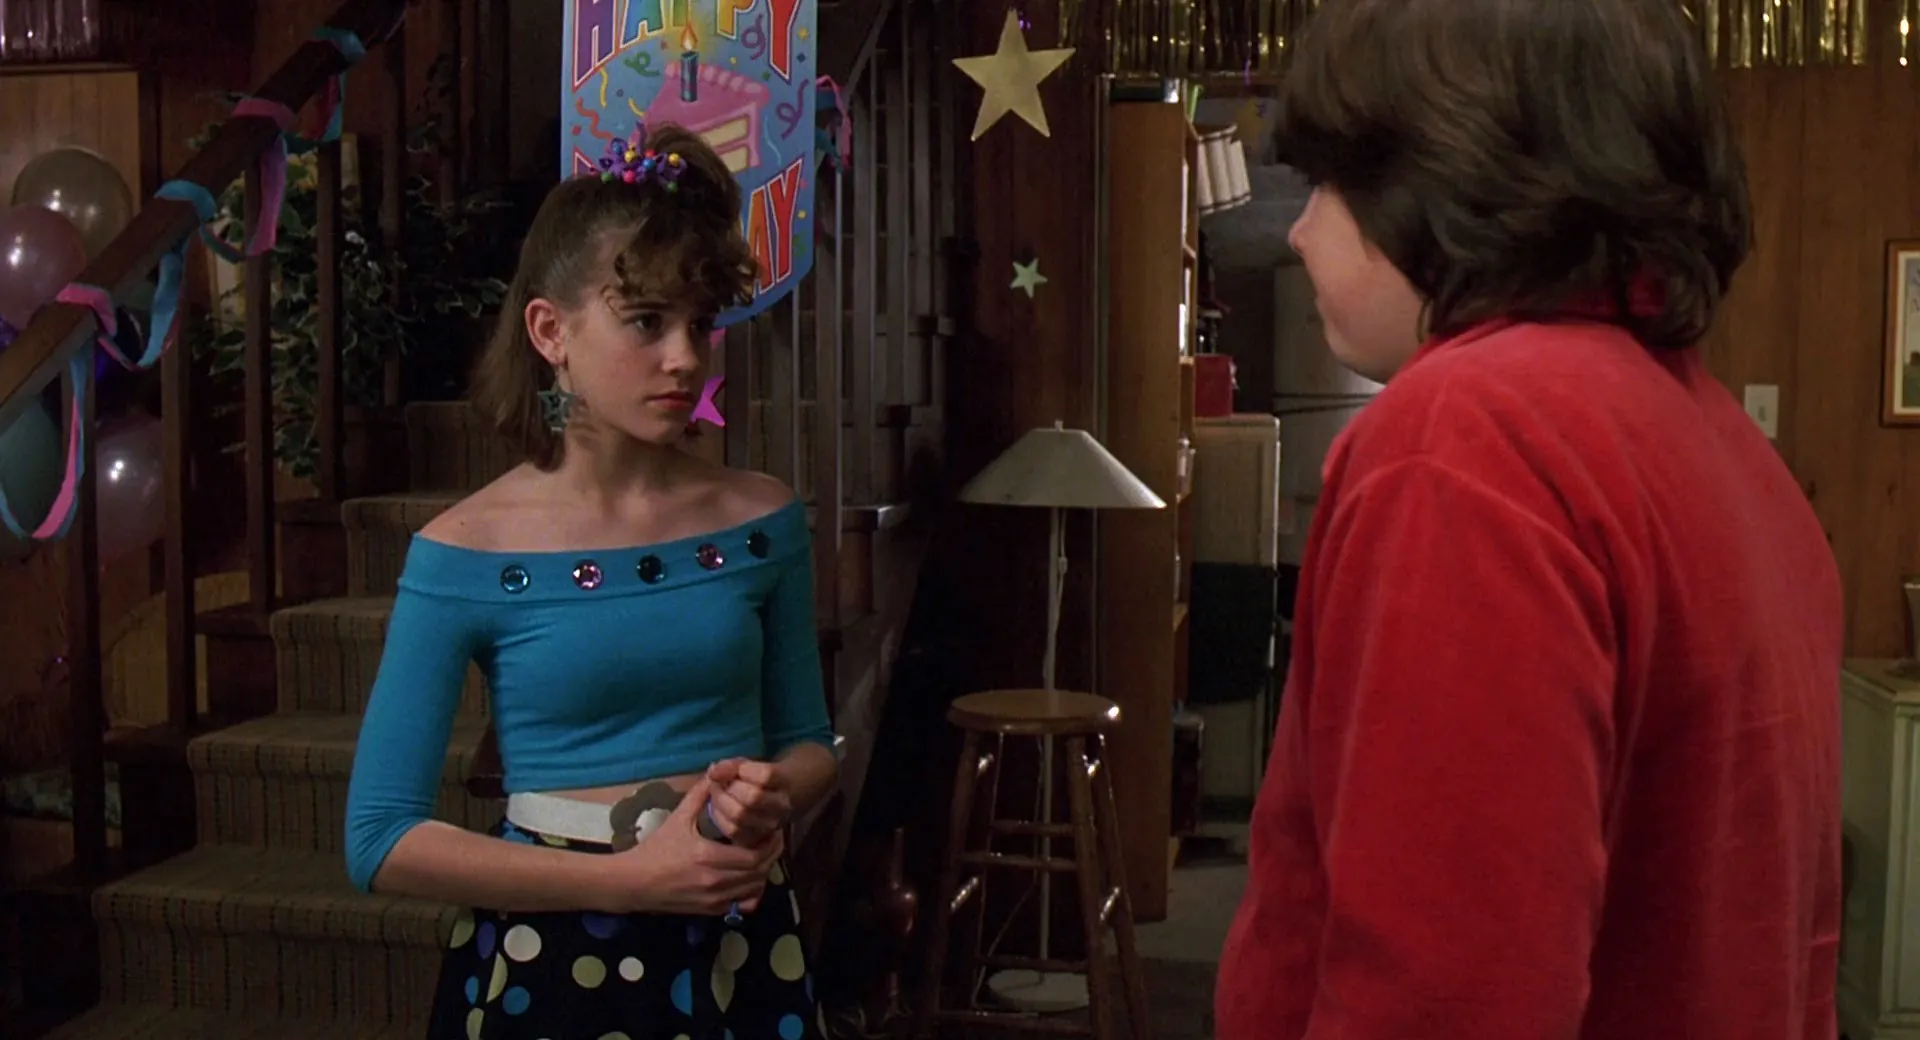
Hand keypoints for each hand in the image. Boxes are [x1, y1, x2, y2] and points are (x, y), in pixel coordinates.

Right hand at [603, 775, 781, 915]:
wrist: (633, 882)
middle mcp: (715, 881)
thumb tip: (716, 772)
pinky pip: (742, 905)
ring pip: (754, 889)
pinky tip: (749, 878)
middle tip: (774, 840)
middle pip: (759, 872)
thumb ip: (699, 795)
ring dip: (763, 872)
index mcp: (708, 857)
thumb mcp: (677, 818)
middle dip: (771, 855)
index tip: (773, 829)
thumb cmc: (655, 849)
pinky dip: (752, 892)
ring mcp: (714, 899)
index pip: (754, 855)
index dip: (770, 843)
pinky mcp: (710, 911)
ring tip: (763, 855)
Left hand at [706, 758, 792, 848]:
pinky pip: (731, 830)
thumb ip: (731, 766)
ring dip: (721, 801)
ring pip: (739, 815)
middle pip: (752, 797)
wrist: (772, 802)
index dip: (742, 770)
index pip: (765, 775)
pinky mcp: (756, 840)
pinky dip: (719, 816)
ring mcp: (770, 826)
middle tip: (720, 782)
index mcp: (784, 781)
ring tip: (718, 794)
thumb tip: (713, 772)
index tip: (733, 768)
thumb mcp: (747, 765)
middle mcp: (781, 806)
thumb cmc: (756, 779)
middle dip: (729, 787)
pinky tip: (719, 808)